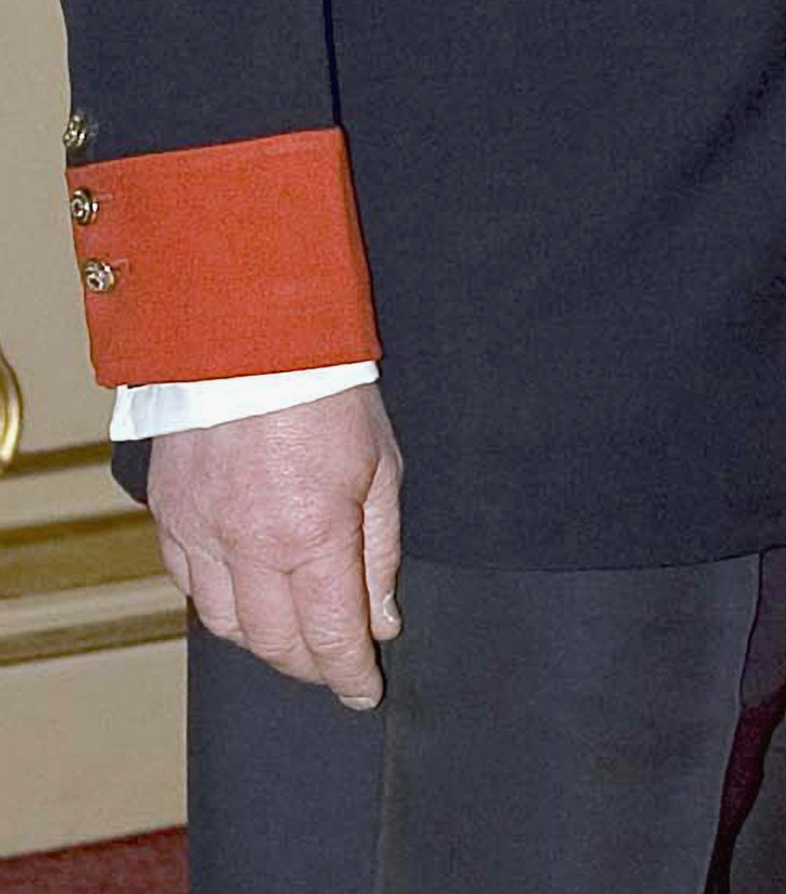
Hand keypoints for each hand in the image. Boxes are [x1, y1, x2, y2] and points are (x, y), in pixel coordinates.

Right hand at [149, 384, 401, 705]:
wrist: (252, 329)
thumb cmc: (327, 388)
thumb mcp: (381, 465)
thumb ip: (380, 551)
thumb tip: (382, 620)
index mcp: (311, 535)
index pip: (330, 636)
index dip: (350, 675)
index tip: (364, 690)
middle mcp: (249, 546)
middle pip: (273, 644)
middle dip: (309, 665)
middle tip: (333, 661)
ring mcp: (200, 532)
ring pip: (224, 625)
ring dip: (261, 640)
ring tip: (291, 629)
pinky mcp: (169, 513)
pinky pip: (187, 583)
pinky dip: (217, 600)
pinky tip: (243, 591)